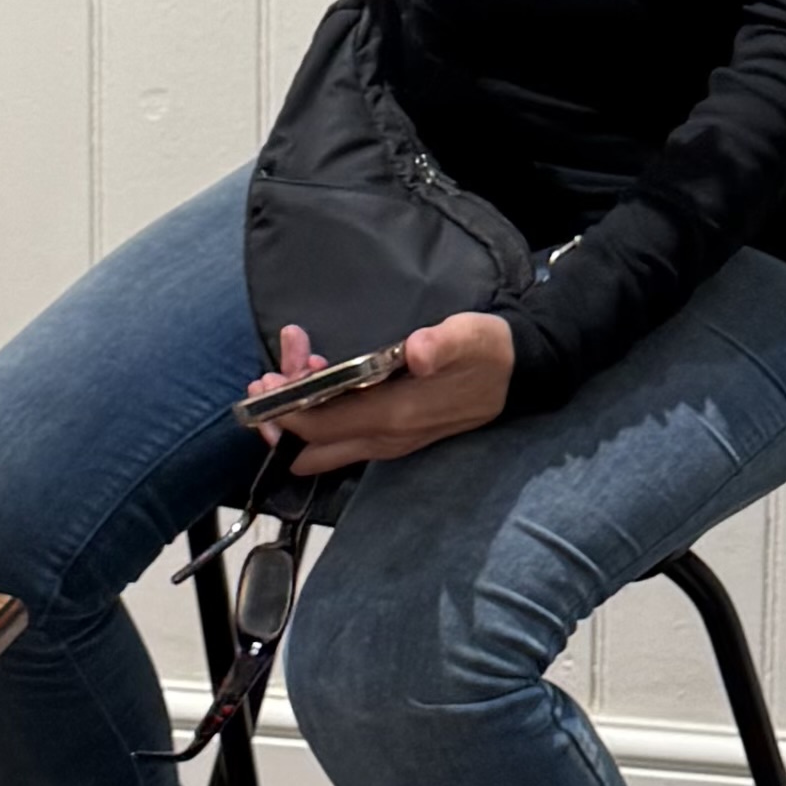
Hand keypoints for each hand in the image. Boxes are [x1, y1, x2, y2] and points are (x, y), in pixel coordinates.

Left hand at [246, 310, 515, 474]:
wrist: (518, 375)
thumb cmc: (486, 351)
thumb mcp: (468, 337)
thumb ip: (442, 344)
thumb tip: (418, 350)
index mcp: (394, 417)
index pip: (320, 429)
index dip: (285, 411)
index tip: (267, 381)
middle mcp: (384, 439)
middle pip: (312, 448)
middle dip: (282, 418)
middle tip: (271, 375)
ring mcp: (388, 442)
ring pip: (325, 443)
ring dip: (301, 410)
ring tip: (295, 361)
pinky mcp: (392, 434)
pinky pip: (342, 434)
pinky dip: (321, 410)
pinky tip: (322, 372)